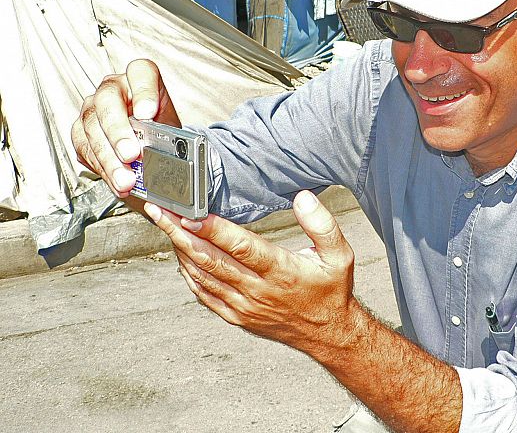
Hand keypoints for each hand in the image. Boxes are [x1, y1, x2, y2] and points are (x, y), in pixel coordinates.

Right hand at [70, 60, 179, 196]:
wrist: (149, 146)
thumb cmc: (162, 131)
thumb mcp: (174, 130)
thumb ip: (172, 136)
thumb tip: (173, 159)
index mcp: (141, 78)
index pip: (141, 72)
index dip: (143, 91)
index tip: (148, 114)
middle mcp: (114, 88)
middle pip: (108, 100)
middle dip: (118, 131)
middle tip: (132, 155)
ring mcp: (93, 107)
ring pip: (92, 127)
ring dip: (109, 158)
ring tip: (126, 180)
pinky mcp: (81, 131)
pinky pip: (85, 148)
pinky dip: (103, 169)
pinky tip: (116, 181)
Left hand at [144, 191, 358, 352]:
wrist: (328, 333)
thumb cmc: (331, 290)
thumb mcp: (339, 254)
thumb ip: (322, 224)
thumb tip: (303, 198)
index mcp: (280, 271)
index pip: (240, 246)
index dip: (211, 228)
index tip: (189, 211)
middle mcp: (257, 290)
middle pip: (210, 259)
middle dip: (180, 232)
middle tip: (160, 211)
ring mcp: (243, 306)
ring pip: (202, 275)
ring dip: (180, 250)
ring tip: (164, 225)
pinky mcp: (236, 316)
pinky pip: (204, 294)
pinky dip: (188, 273)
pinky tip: (180, 256)